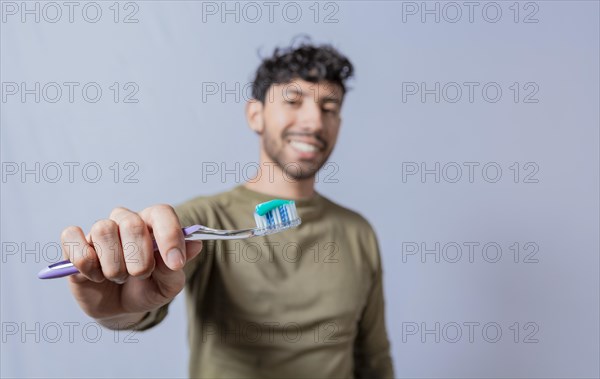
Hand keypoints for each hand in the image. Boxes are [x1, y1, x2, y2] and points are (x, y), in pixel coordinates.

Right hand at [60, 204, 201, 323]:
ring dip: (113, 265)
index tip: (175, 263)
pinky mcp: (75, 244)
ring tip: (118, 277)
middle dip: (139, 258)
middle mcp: (126, 221)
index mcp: (153, 224)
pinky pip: (73, 238)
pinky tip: (94, 275)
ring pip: (103, 230)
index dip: (170, 235)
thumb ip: (176, 267)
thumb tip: (195, 245)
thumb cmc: (148, 289)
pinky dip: (85, 263)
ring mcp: (100, 232)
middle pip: (132, 223)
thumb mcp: (168, 285)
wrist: (121, 309)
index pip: (162, 213)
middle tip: (141, 275)